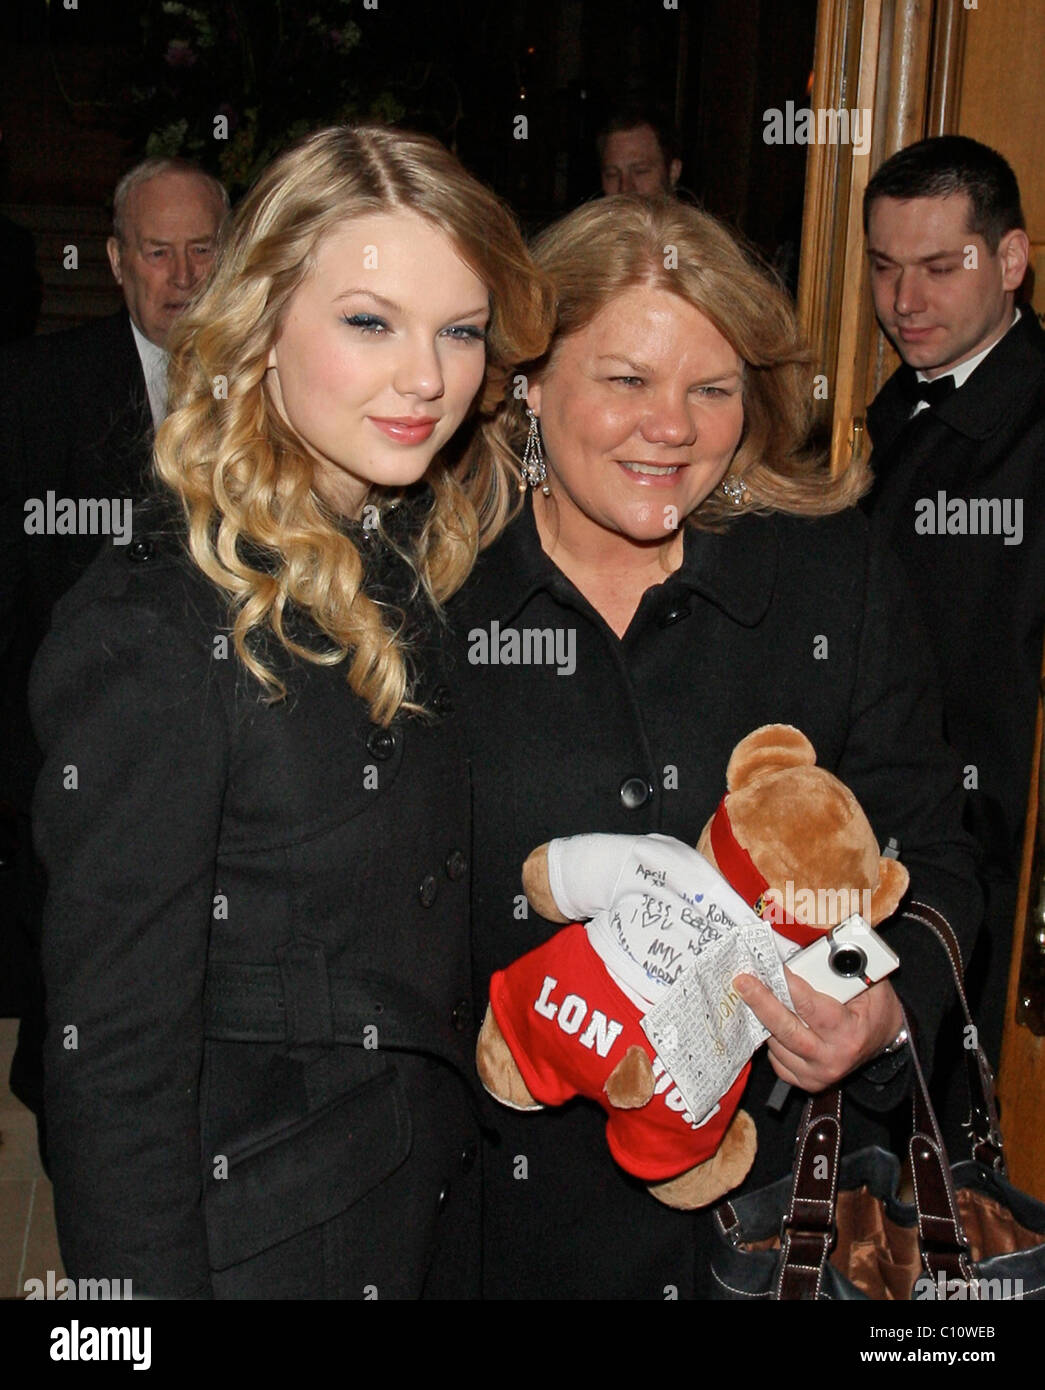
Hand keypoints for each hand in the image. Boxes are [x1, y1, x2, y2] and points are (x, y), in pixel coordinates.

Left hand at [733, 970, 903, 1092]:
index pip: (811, 1008)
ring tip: (752, 992)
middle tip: (743, 982)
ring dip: (762, 1017)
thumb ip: (841, 969)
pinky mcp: (805, 1081)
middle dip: (761, 1002)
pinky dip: (769, 1037)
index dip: (789, 986)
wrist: (884, 1038)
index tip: (771, 967)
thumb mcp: (869, 984)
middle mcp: (832, 1059)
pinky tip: (767, 1018)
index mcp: (849, 1034)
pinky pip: (776, 1058)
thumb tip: (807, 954)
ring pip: (777, 1043)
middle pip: (786, 1029)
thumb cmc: (875, 1008)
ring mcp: (817, 1074)